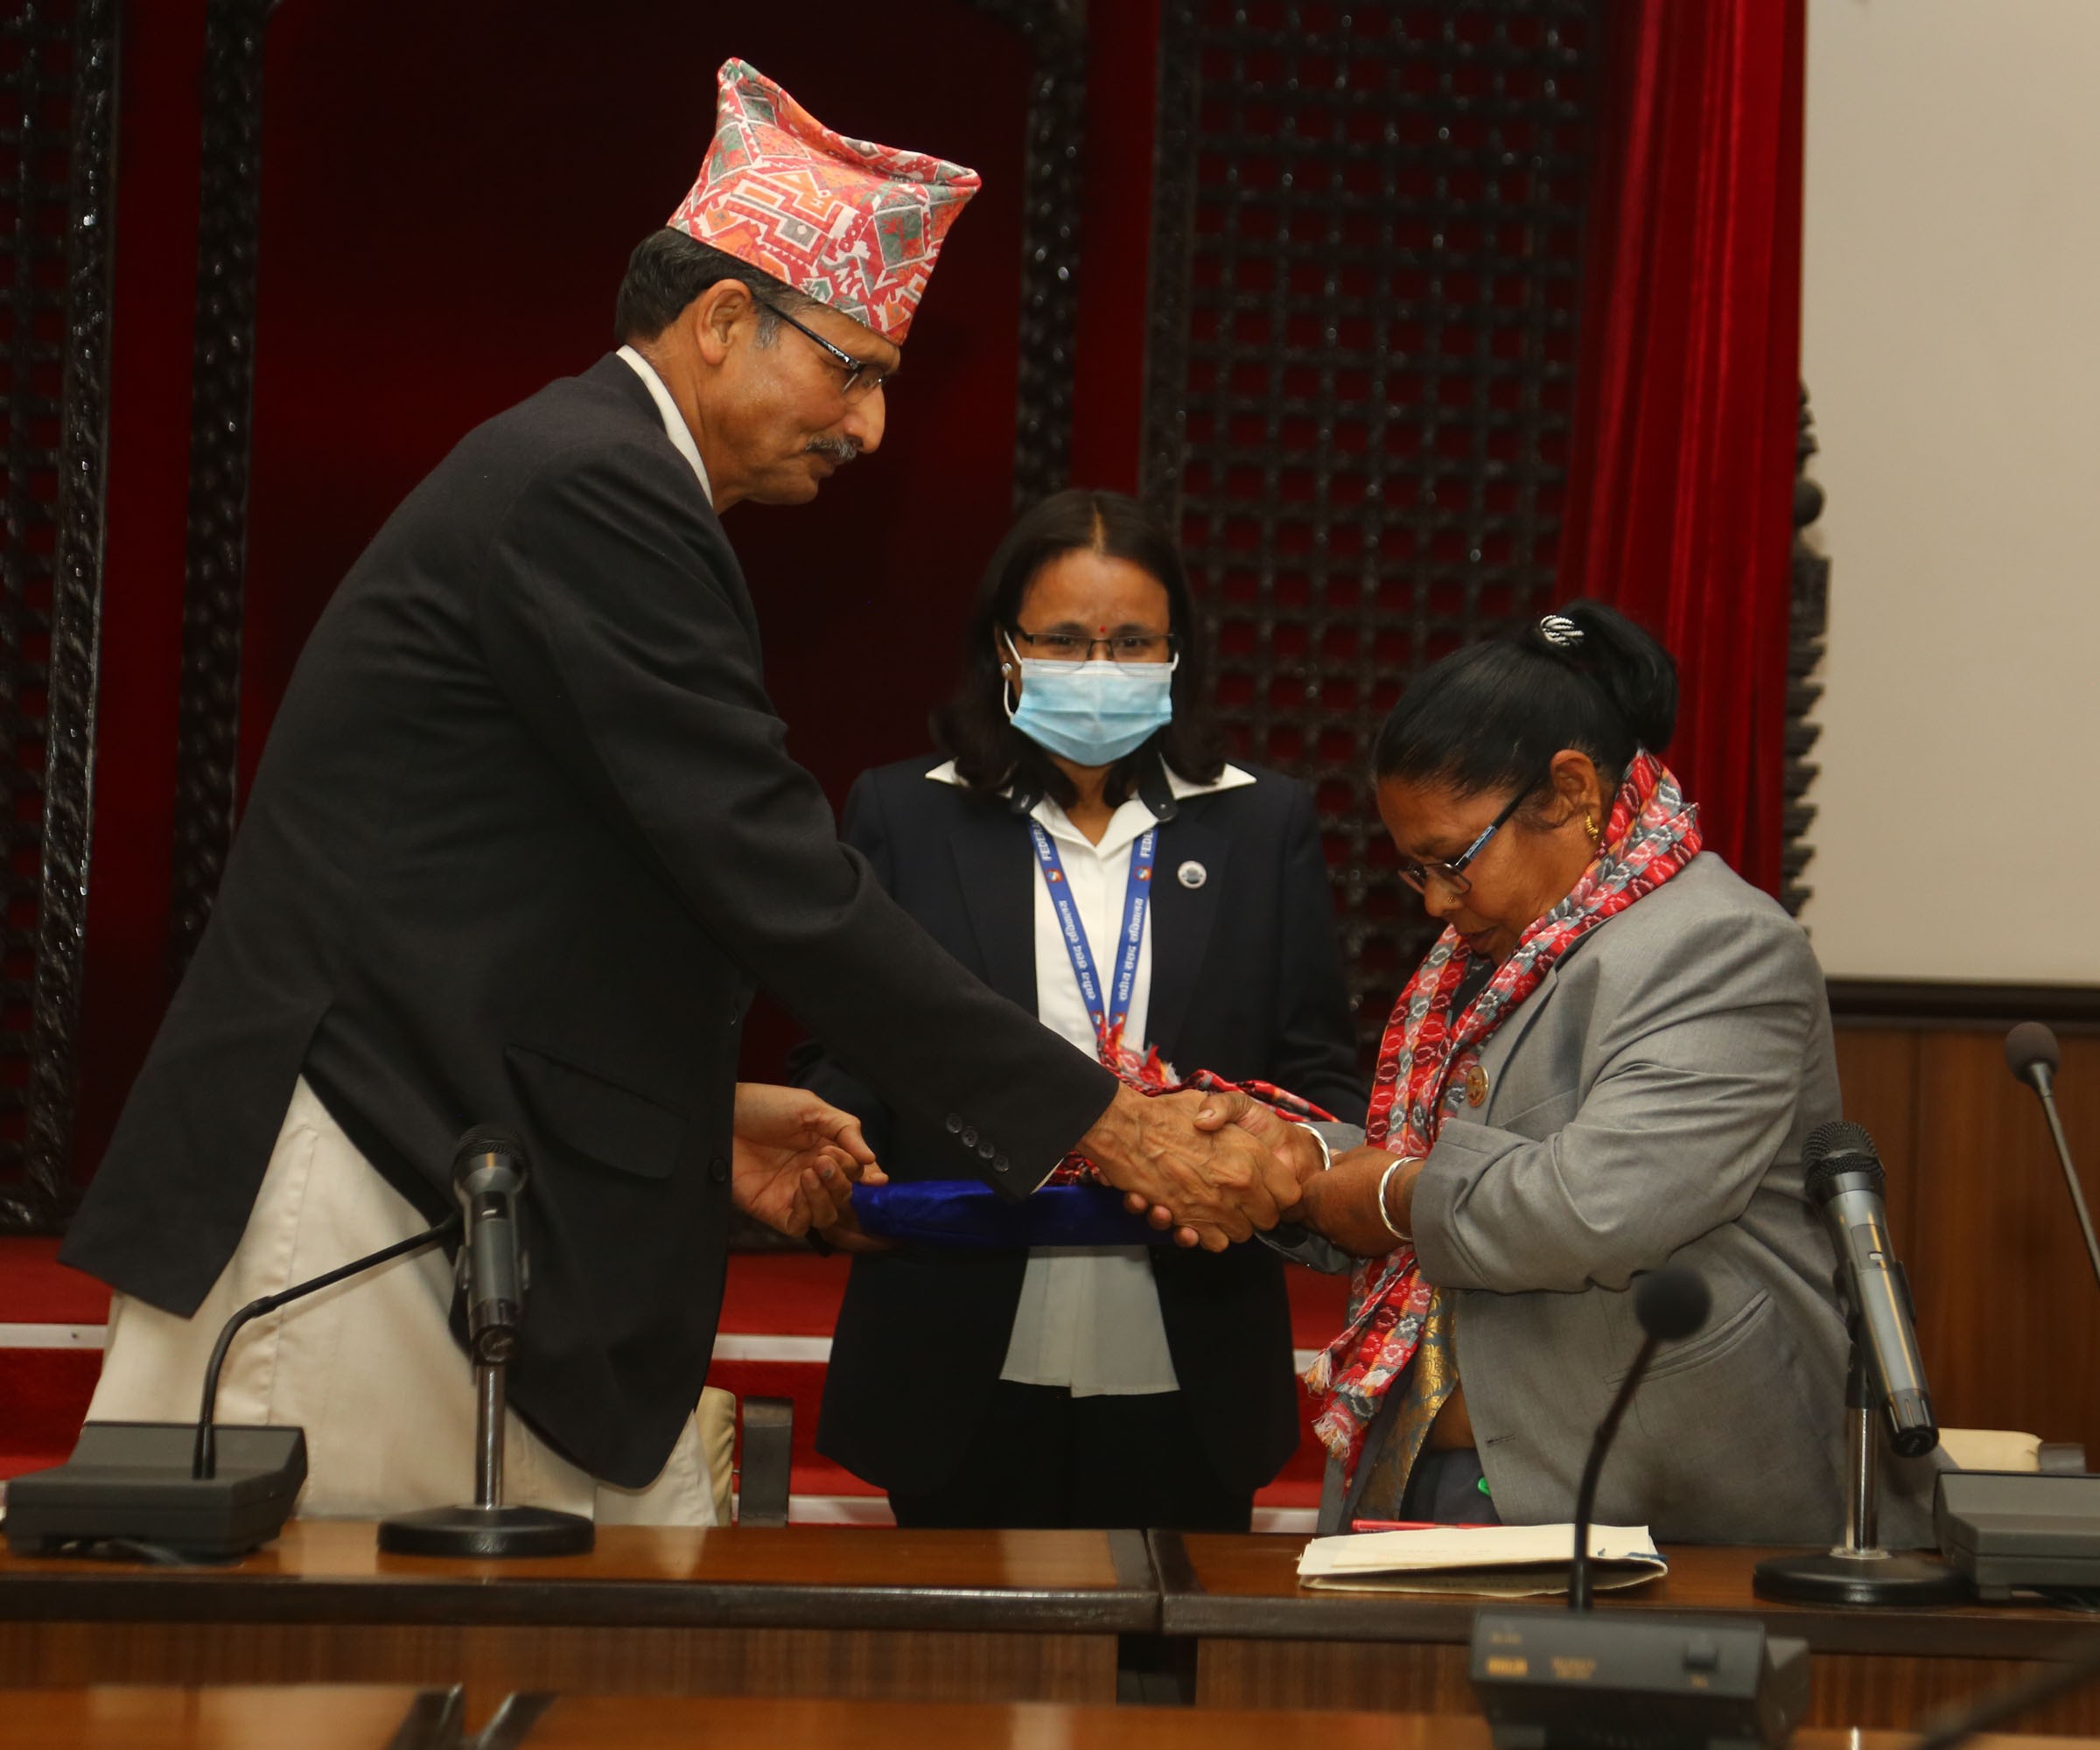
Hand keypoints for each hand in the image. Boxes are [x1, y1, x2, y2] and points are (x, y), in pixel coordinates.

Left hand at [731, 1083, 886, 1240]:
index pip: (858, 1175)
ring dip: (827, 1197)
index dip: (866, 1176)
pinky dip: (808, 1211)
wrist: (724, 1115)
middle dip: (841, 1180)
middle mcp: (813, 1175)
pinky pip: (800, 1225)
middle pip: (844, 1196)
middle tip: (824, 1159)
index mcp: (826, 1152)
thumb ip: (845, 1130)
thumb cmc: (765, 1106)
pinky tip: (801, 1186)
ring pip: (827, 1215)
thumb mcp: (811, 1108)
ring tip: (810, 1171)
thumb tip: (871, 1160)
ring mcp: (793, 1194)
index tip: (864, 1169)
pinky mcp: (773, 1209)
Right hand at [1128, 1101, 1326, 1246]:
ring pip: (1241, 1234)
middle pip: (1268, 1219)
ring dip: (1231, 1225)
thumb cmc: (1165, 1114)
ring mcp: (1216, 1206)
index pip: (1289, 1192)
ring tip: (1214, 1207)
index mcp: (1252, 1155)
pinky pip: (1213, 1242)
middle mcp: (1240, 1184)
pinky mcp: (1191, 1221)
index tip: (1266, 1188)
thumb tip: (1229, 1127)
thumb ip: (1226, 1112)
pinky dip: (1205, 1236)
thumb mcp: (1206, 1101)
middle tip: (1238, 1198)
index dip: (1279, 1193)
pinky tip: (1194, 1219)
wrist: (1127, 1131)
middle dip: (1257, 1213)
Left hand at [1299, 1148, 1423, 1257]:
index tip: (1311, 1190)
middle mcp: (1320, 1221)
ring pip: (1328, 1231)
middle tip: (1330, 1199)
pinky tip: (1366, 1223)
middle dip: (1314, 1210)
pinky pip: (1348, 1241)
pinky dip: (1353, 1233)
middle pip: (1308, 1219)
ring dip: (1334, 1222)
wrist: (1408, 1200)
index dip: (1302, 1196)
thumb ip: (1339, 1160)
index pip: (1293, 1202)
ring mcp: (1339, 1239)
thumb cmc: (1378, 1171)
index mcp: (1314, 1195)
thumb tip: (1332, 1158)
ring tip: (1351, 1211)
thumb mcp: (1357, 1156)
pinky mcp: (1358, 1250)